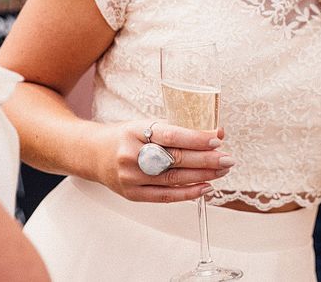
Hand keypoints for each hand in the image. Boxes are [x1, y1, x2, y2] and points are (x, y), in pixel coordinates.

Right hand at [94, 121, 232, 202]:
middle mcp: (132, 155)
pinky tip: (206, 187)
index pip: (171, 135)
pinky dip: (188, 193)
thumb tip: (214, 134)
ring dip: (203, 176)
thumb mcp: (145, 125)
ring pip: (173, 179)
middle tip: (228, 158)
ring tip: (222, 171)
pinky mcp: (133, 194)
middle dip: (206, 159)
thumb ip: (177, 130)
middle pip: (175, 159)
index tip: (217, 139)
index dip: (195, 138)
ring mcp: (131, 177)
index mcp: (135, 131)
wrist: (92, 154)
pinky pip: (165, 196)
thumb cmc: (126, 136)